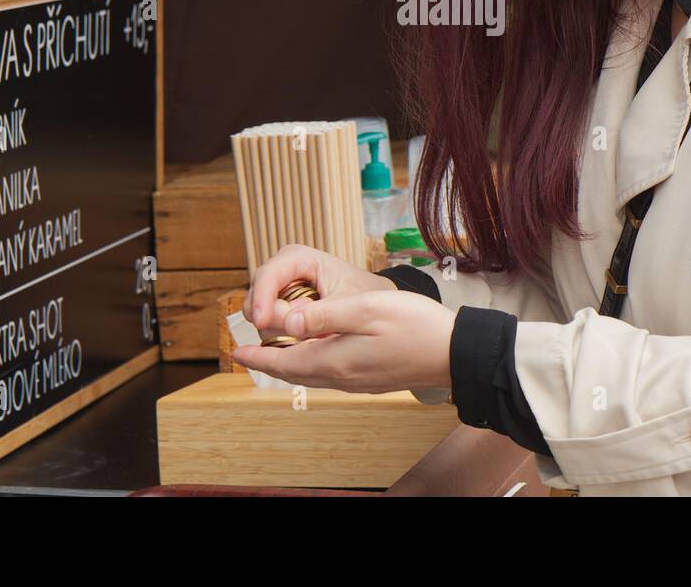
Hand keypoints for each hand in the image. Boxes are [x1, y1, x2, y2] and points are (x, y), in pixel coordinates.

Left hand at [228, 289, 455, 392]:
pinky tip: (317, 354)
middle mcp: (342, 377)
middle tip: (248, 352)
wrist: (454, 353)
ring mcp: (358, 382)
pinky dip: (312, 365)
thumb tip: (288, 321)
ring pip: (312, 375)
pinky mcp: (372, 379)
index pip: (284, 361)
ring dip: (290, 363)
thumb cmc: (415, 326)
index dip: (258, 355)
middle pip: (294, 372)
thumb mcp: (368, 309)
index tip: (236, 351)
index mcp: (335, 360)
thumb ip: (326, 315)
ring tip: (276, 351)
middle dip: (269, 361)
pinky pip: (330, 375)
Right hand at [244, 244, 396, 339]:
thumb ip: (322, 314)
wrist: (374, 304)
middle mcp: (282, 273)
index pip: (268, 275)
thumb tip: (291, 324)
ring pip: (261, 319)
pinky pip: (269, 330)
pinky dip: (284, 339)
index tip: (262, 322)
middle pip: (258, 299)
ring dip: (281, 333)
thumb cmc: (364, 296)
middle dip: (273, 320)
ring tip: (313, 334)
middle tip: (300, 334)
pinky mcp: (278, 312)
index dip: (261, 298)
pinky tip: (306, 341)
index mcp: (297, 258)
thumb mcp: (347, 303)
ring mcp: (277, 294)